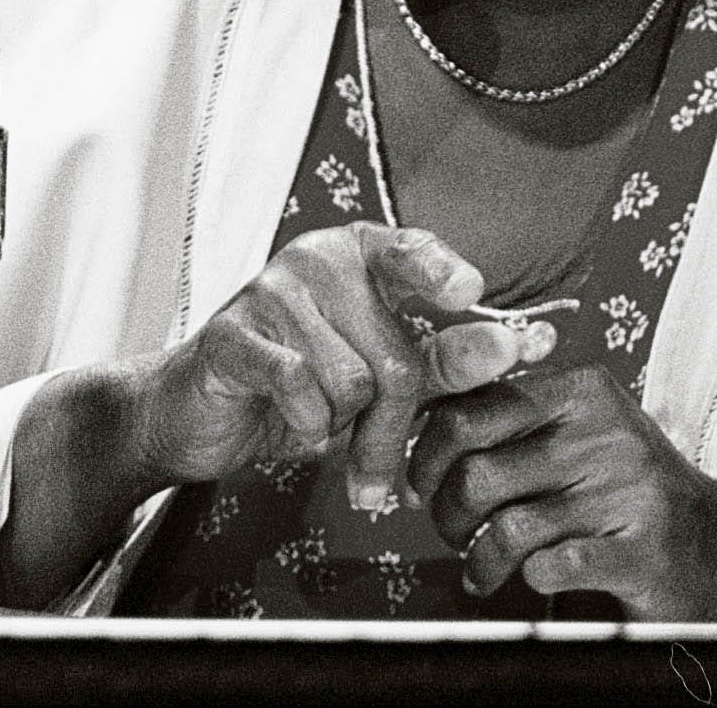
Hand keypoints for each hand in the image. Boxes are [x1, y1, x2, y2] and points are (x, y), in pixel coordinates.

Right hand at [136, 223, 554, 507]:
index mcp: (358, 255)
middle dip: (393, 425)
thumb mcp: (378, 373)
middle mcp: (317, 260)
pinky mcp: (231, 334)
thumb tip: (516, 347)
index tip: (470, 292)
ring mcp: (270, 291)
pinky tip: (293, 428)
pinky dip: (304, 425)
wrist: (200, 414)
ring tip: (318, 424)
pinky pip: (298, 388)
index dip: (441, 272)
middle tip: (379, 467)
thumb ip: (443, 360)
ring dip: (342, 428)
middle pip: (395, 354)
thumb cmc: (300, 387)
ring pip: (350, 381)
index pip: (412, 250)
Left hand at [407, 365, 716, 620]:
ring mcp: (628, 491)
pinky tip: (529, 579)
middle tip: (451, 532)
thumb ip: (511, 419)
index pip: (469, 411)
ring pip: (506, 528)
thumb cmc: (628, 488)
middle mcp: (605, 432)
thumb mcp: (578, 431)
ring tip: (481, 569)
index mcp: (581, 391)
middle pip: (478, 472)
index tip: (422, 484)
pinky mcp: (643, 550)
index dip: (427, 456)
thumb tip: (419, 426)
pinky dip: (526, 579)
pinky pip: (552, 567)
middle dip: (445, 514)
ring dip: (479, 560)